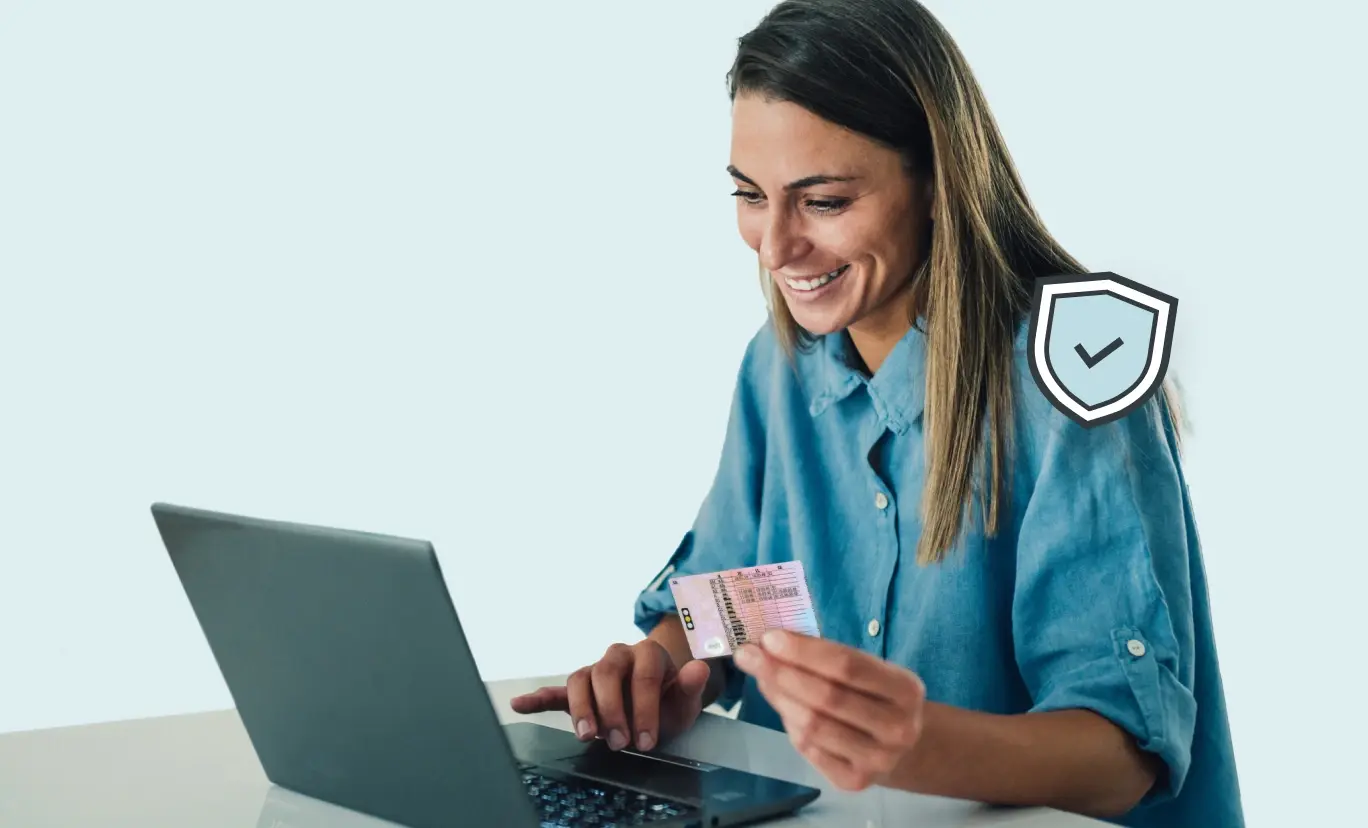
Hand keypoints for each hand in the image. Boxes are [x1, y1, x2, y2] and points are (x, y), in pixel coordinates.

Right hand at [509, 639, 710, 752]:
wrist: (658, 700)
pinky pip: (556, 690)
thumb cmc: (672, 700)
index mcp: (648, 653)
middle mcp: (618, 655)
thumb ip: (692, 685)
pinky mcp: (579, 689)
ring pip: (580, 678)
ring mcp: (596, 670)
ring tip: (587, 736)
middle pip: (606, 673)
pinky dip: (538, 697)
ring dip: (582, 708)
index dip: (645, 708)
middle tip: (621, 743)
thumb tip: (699, 668)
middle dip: (612, 709)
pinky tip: (519, 703)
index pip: (644, 675)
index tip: (648, 740)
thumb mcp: (687, 698)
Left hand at [733, 630, 925, 791]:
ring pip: (813, 726)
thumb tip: (773, 643)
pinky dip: (790, 724)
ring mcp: (878, 760)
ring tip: (760, 677)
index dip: (805, 651)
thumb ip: (829, 657)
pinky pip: (809, 749)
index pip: (848, 665)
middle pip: (827, 697)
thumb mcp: (870, 670)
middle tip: (747, 655)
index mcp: (905, 690)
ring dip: (779, 697)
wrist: (904, 748)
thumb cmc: (876, 697)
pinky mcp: (855, 781)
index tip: (769, 638)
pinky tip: (783, 706)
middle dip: (781, 672)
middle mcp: (897, 728)